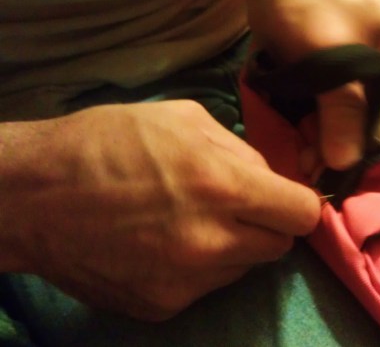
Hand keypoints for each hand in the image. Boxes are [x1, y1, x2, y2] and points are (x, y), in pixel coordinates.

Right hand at [1, 101, 319, 320]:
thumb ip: (242, 149)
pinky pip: (206, 286)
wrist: (31, 196)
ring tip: (189, 220)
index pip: (303, 213)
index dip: (300, 203)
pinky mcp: (163, 306)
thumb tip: (273, 177)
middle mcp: (212, 242)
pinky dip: (198, 267)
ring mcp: (187, 282)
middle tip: (237, 206)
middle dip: (268, 225)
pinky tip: (163, 243)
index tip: (286, 198)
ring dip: (233, 246)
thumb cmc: (107, 143)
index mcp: (222, 187)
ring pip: (243, 267)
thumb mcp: (183, 119)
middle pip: (280, 246)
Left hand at [241, 0, 379, 169]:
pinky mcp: (344, 81)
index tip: (366, 141)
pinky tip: (304, 148)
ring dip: (341, 146)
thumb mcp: (326, 51)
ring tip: (309, 163)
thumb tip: (345, 163)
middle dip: (367, 146)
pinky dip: (327, 133)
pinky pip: (346, 116)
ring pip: (370, 123)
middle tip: (329, 167)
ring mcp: (371, 74)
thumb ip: (342, 107)